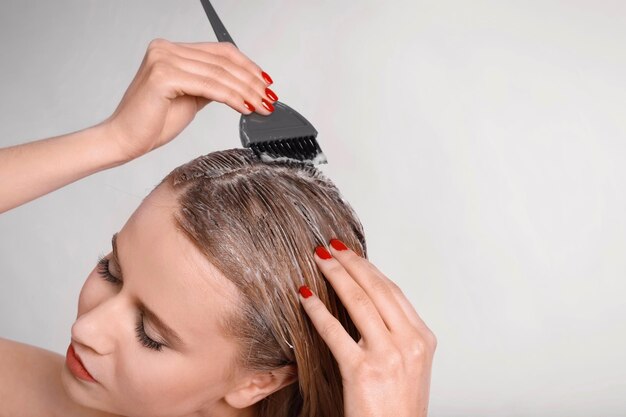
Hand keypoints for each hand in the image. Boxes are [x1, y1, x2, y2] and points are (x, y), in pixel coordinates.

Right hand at [102, 38, 276, 160]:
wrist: (124, 140)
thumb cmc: (152, 122)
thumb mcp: (191, 98)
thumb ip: (211, 85)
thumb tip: (241, 85)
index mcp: (170, 50)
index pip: (220, 51)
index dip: (247, 66)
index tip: (265, 83)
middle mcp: (165, 49)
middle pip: (222, 61)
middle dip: (251, 81)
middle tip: (269, 98)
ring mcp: (163, 59)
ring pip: (219, 74)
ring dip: (246, 91)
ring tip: (261, 106)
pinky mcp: (163, 76)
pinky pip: (209, 86)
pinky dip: (231, 97)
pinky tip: (244, 107)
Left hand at [299, 239, 436, 416]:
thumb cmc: (399, 407)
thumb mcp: (408, 364)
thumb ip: (394, 333)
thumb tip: (367, 303)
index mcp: (422, 338)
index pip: (392, 291)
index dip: (368, 267)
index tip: (351, 254)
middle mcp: (409, 342)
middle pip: (376, 289)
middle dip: (351, 263)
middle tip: (331, 246)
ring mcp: (388, 355)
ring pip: (358, 302)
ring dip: (335, 275)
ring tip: (318, 260)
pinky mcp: (363, 371)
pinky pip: (335, 331)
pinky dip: (318, 309)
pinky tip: (305, 296)